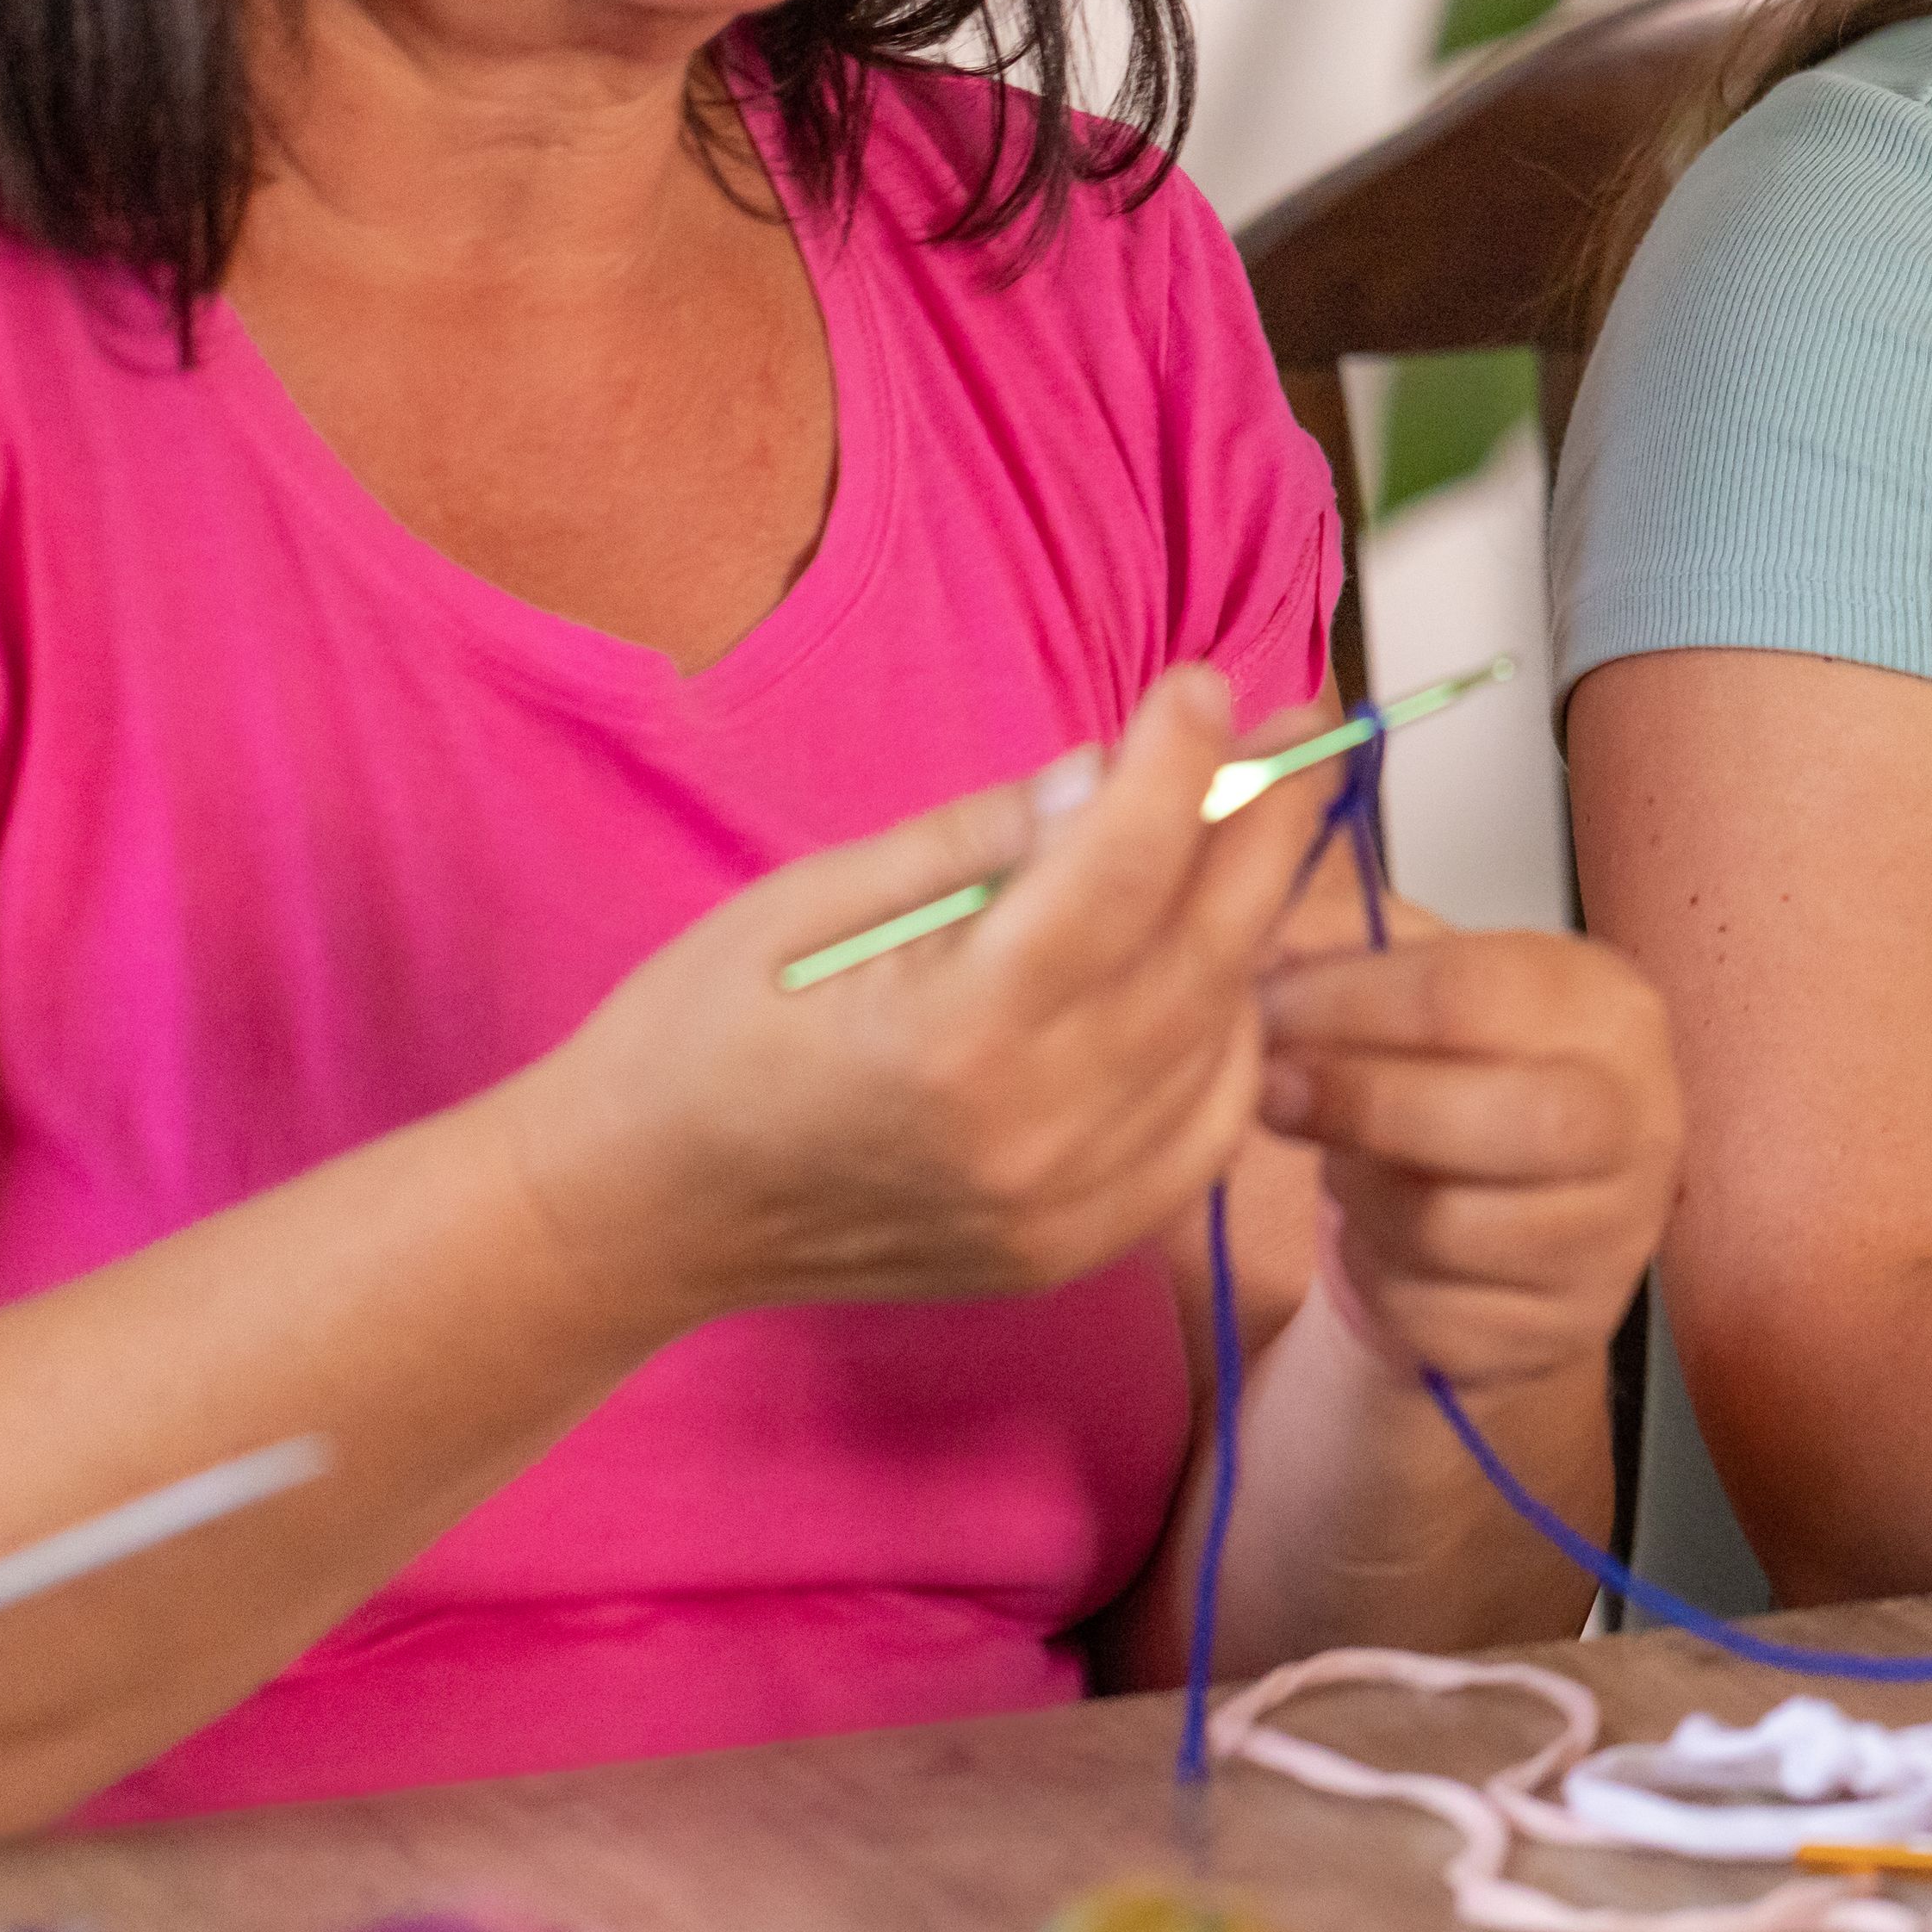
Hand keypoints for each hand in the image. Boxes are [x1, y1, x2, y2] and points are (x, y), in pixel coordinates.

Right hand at [500, 667, 1317, 1334]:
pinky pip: (1203, 1133)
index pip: (1120, 874)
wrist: (636, 1217)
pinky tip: (1207, 970)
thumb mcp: (810, 898)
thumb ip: (974, 842)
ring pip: (1222, 1040)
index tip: (1209, 681)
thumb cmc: (697, 1034)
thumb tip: (1106, 772)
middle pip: (1204, 954)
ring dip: (1249, 928)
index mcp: (953, 1035)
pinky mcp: (1068, 1251)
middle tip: (1295, 735)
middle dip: (1260, 827)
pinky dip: (1225, 1040)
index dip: (1181, 764)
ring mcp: (1060, 1209)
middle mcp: (1030, 1134)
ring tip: (1244, 836)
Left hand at [1256, 927, 1679, 1398]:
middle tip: (1271, 1090)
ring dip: (1363, 1194)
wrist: (1529, 1212)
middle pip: (1496, 1118)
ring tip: (1344, 1161)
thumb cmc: (1470, 1076)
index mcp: (1607, 1008)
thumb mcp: (1428, 981)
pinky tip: (1380, 1237)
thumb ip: (1349, 943)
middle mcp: (1639, 1121)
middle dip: (1359, 1102)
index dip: (1347, 1001)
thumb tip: (1264, 941)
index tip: (1265, 1006)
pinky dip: (1379, 1276)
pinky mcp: (1564, 1329)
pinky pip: (1433, 1312)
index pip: (1469, 993)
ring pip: (1449, 1227)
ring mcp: (1613, 1237)